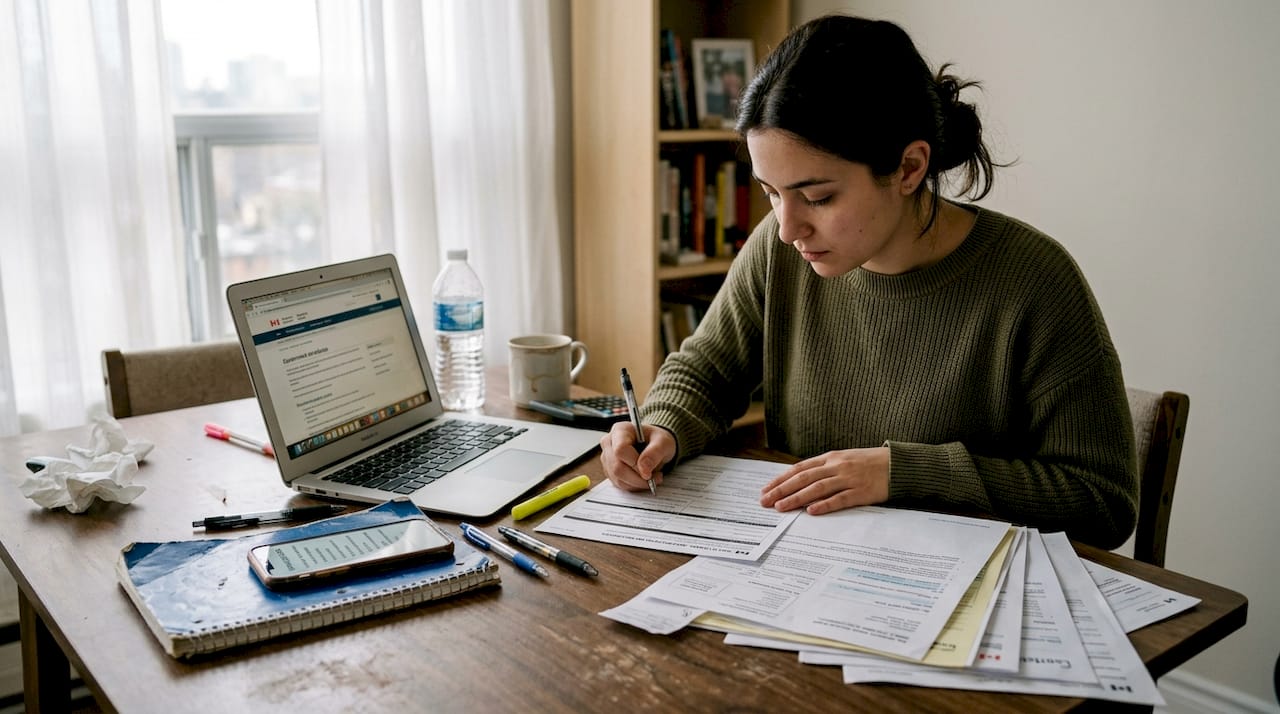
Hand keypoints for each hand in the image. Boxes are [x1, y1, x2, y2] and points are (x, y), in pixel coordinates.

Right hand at [599, 421, 674, 491]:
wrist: (654, 444)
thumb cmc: (657, 439)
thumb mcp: (663, 442)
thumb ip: (654, 453)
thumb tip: (644, 470)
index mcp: (620, 430)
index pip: (620, 450)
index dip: (634, 464)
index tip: (649, 472)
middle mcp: (609, 443)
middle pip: (617, 467)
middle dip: (638, 478)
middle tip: (655, 478)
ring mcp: (607, 458)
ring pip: (617, 478)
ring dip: (637, 483)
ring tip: (652, 478)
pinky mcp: (609, 470)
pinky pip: (619, 483)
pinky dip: (633, 486)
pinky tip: (643, 480)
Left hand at [759, 447, 889, 514]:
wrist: (898, 464)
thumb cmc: (869, 463)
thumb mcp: (844, 459)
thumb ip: (824, 469)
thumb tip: (800, 481)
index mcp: (830, 458)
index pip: (799, 469)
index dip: (781, 479)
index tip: (766, 489)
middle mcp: (837, 466)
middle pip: (803, 479)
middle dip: (782, 490)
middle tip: (765, 501)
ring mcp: (849, 479)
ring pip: (817, 489)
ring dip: (797, 498)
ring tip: (781, 507)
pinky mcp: (862, 492)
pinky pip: (840, 499)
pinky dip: (824, 505)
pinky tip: (810, 511)